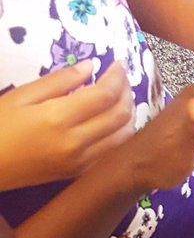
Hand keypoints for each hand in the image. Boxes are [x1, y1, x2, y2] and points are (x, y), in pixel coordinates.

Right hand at [0, 60, 133, 189]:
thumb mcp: (21, 96)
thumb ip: (59, 81)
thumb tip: (91, 66)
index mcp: (59, 119)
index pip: (105, 95)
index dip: (117, 77)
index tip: (117, 64)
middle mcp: (76, 143)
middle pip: (121, 115)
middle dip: (127, 92)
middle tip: (120, 78)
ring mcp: (80, 162)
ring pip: (123, 136)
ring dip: (128, 113)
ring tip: (118, 96)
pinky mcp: (78, 172)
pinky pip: (111, 151)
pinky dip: (119, 132)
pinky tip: (110, 119)